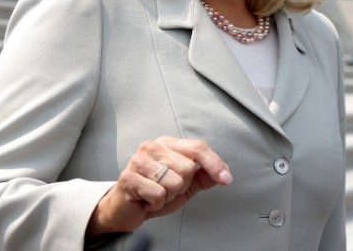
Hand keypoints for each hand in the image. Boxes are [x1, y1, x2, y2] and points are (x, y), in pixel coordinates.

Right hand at [87, 136, 232, 235]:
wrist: (126, 209)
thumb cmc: (154, 192)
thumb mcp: (184, 185)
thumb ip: (202, 176)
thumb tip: (224, 173)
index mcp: (167, 144)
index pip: (198, 147)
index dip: (214, 164)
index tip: (226, 179)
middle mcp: (152, 146)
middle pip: (188, 168)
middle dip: (182, 187)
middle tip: (166, 189)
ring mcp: (138, 160)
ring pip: (175, 182)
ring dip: (168, 196)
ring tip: (155, 194)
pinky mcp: (128, 177)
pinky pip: (159, 194)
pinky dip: (156, 204)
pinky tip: (146, 200)